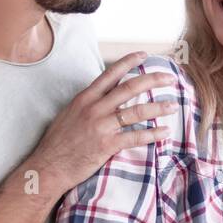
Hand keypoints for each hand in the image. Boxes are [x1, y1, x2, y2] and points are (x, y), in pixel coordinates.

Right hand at [29, 51, 178, 193]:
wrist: (48, 166)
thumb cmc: (58, 143)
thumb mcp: (70, 115)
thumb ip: (87, 104)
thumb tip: (102, 97)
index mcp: (85, 98)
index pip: (110, 74)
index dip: (128, 62)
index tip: (144, 55)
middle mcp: (94, 108)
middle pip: (129, 88)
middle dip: (153, 80)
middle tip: (170, 78)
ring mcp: (101, 126)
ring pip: (136, 111)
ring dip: (158, 107)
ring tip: (174, 105)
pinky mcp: (107, 145)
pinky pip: (135, 137)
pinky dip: (152, 134)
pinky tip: (164, 132)